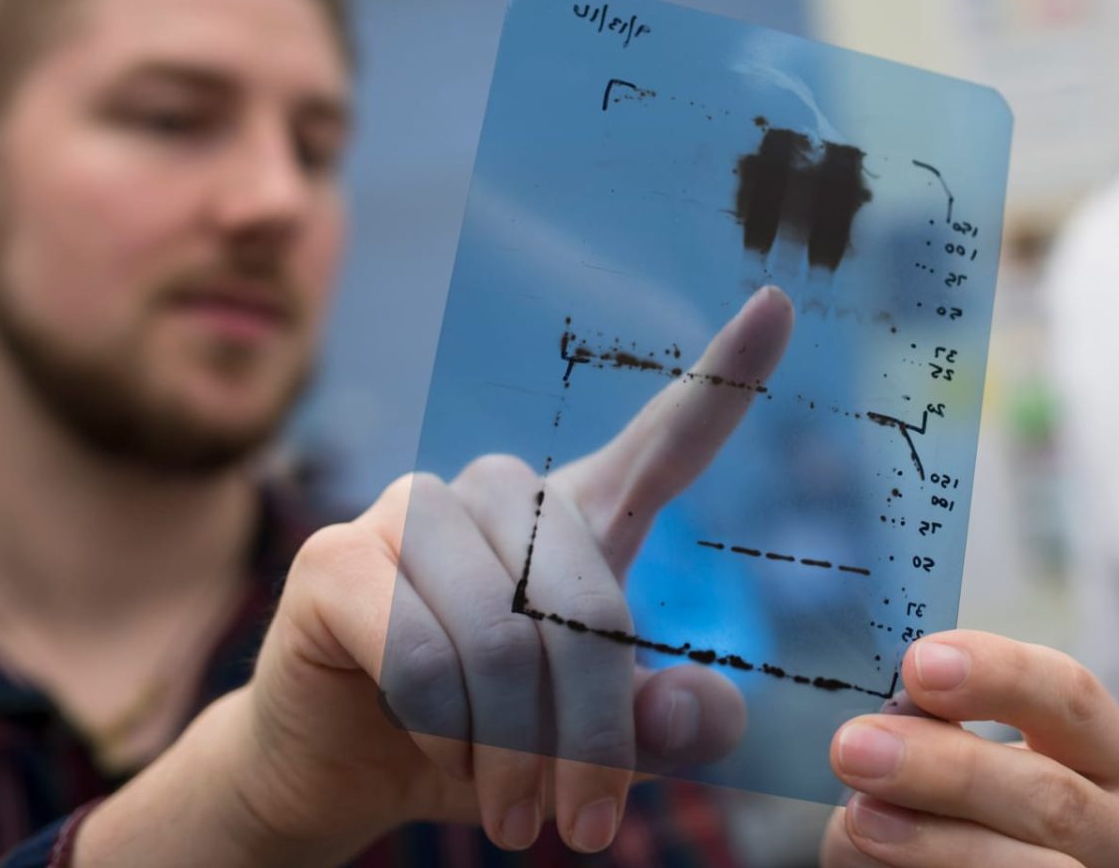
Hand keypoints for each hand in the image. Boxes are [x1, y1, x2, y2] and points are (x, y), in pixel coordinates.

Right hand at [76, 286, 793, 864]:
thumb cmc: (482, 740)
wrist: (340, 773)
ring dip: (512, 749)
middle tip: (582, 829)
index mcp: (578, 518)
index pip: (665, 439)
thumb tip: (692, 711)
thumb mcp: (591, 748)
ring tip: (512, 812)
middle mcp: (498, 492)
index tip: (781, 304)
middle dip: (591, 734)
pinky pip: (420, 652)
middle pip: (588, 599)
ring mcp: (411, 510)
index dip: (726, 375)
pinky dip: (442, 733)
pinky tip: (439, 760)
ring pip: (501, 635)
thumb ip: (664, 729)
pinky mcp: (336, 556)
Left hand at [820, 631, 1118, 867]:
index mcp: (1117, 757)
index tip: (920, 664)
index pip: (1072, 697)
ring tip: (859, 817)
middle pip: (1053, 795)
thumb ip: (934, 731)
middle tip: (857, 747)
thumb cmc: (966, 813)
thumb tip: (876, 721)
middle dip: (950, 768)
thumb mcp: (971, 761)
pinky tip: (876, 861)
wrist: (959, 864)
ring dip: (935, 840)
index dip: (1000, 675)